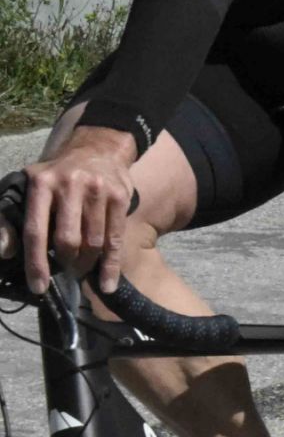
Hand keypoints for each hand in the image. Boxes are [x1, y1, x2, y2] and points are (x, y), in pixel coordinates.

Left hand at [23, 127, 136, 293]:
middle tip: (65, 274)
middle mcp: (70, 184)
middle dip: (66, 264)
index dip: (35, 262)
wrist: (98, 150)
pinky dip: (111, 265)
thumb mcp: (27, 188)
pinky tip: (107, 283)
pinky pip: (115, 238)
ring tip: (81, 271)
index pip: (35, 230)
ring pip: (93, 241)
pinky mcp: (120, 195)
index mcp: (41, 184)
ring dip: (86, 264)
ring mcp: (98, 189)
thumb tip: (5, 251)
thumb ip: (9, 219)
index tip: (38, 287)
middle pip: (68, 239)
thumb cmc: (57, 177)